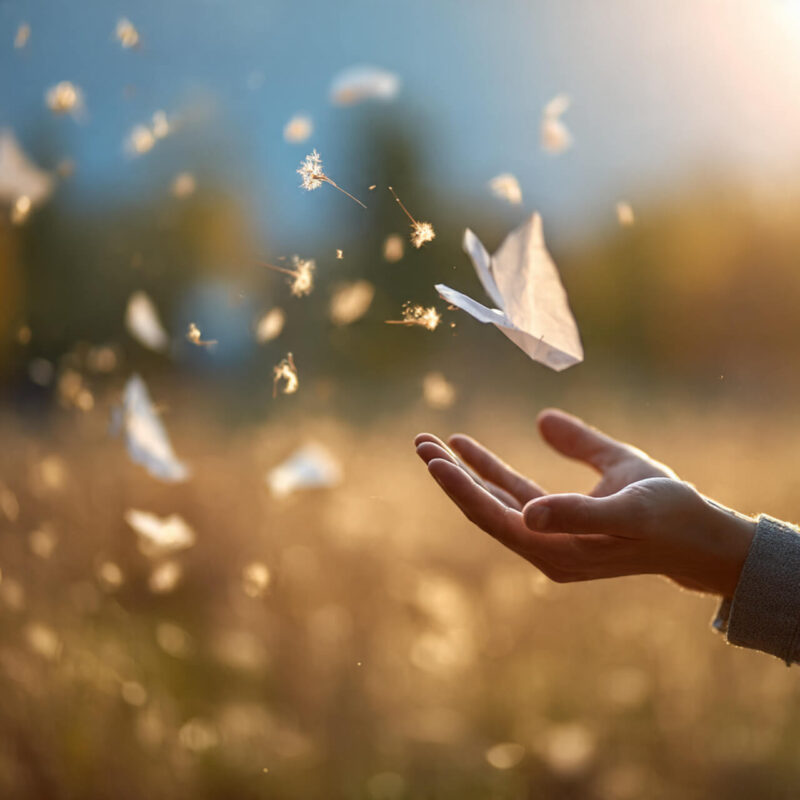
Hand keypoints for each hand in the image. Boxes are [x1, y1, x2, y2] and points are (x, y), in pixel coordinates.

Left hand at [415, 408, 754, 595]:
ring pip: (493, 502)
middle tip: (420, 442)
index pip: (496, 517)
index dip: (463, 488)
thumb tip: (530, 507)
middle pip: (485, 510)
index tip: (435, 459)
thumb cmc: (670, 518)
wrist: (698, 541)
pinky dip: (490, 473)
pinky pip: (512, 496)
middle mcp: (545, 549)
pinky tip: (468, 451)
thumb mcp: (629, 508)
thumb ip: (579, 505)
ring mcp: (548, 537)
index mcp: (559, 551)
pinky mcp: (555, 524)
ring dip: (465, 472)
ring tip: (433, 442)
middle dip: (451, 476)